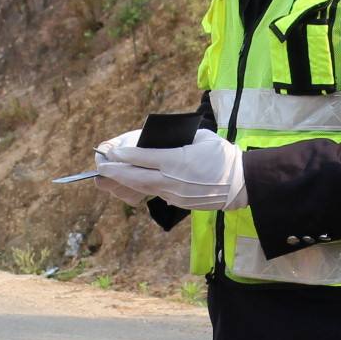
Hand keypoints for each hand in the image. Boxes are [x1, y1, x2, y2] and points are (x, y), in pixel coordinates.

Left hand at [92, 127, 244, 211]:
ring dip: (122, 183)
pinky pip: (153, 194)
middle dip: (115, 171)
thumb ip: (177, 139)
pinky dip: (138, 188)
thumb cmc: (222, 155)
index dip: (124, 154)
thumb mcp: (201, 138)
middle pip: (136, 176)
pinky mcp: (177, 202)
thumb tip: (152, 139)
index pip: (143, 157)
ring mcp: (174, 193)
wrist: (241, 184)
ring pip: (141, 188)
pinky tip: (127, 184)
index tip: (111, 151)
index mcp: (178, 160)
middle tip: (100, 166)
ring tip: (105, 179)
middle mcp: (173, 179)